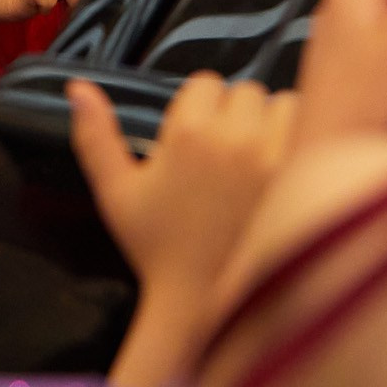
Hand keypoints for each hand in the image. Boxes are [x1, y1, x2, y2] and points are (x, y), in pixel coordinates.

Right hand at [71, 71, 295, 386]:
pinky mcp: (303, 175)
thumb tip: (78, 87)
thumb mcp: (115, 192)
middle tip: (221, 157)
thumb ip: (94, 135)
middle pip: (242, 91)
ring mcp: (274, 155)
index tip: (193, 145)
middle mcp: (234, 137)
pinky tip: (279, 171)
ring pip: (278, 104)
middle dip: (232, 116)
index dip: (197, 111)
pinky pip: (308, 126)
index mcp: (187, 134)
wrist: (205, 302)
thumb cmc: (158, 248)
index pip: (204, 84)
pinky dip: (297, 139)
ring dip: (268, 123)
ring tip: (252, 161)